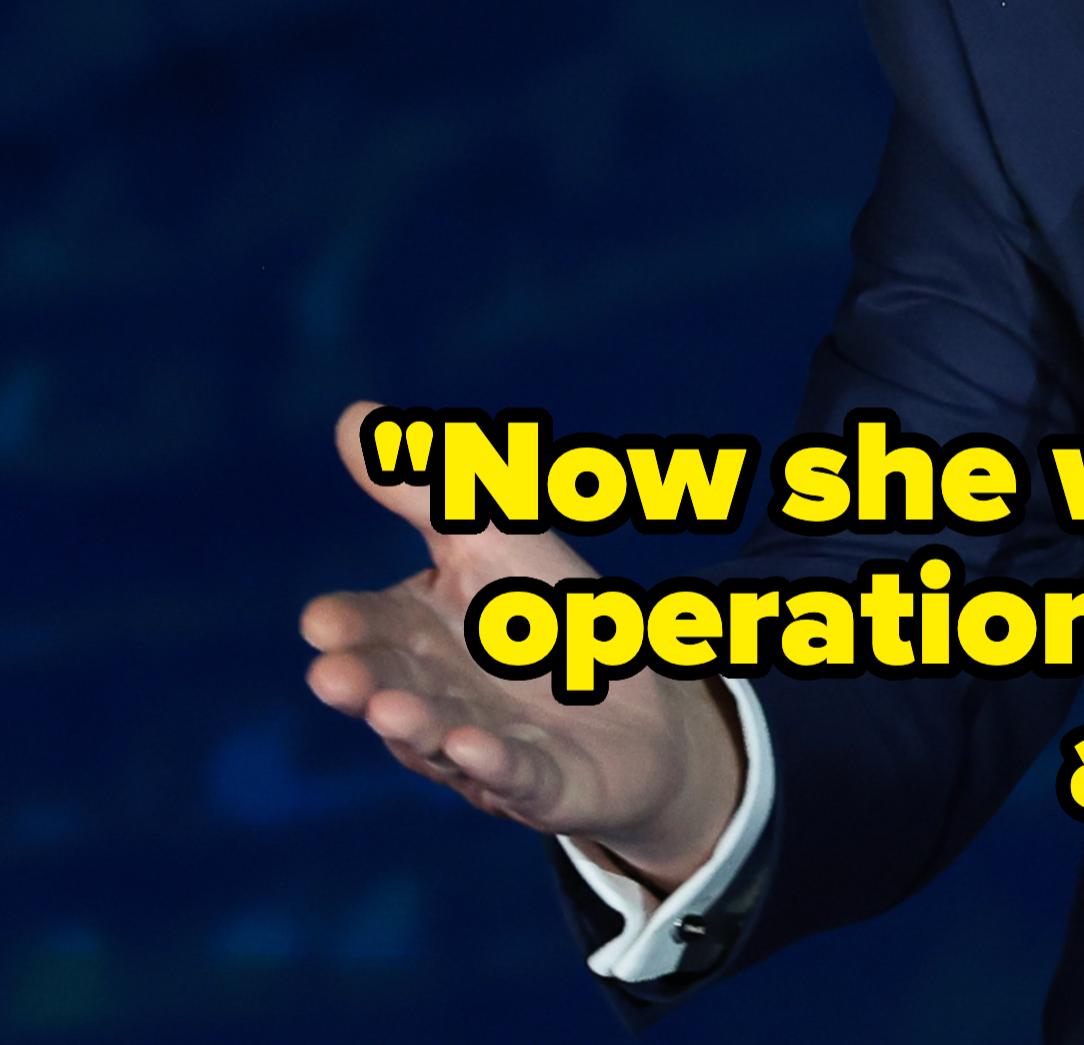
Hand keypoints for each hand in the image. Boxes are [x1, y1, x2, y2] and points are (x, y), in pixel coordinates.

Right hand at [301, 401, 743, 891]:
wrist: (645, 706)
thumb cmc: (550, 615)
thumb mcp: (495, 535)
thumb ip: (427, 487)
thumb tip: (351, 415)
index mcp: (419, 637)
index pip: (372, 626)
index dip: (347, 626)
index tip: (322, 619)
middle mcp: (438, 698)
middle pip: (392, 688)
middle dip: (363, 683)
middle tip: (331, 674)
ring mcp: (484, 748)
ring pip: (441, 740)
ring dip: (416, 727)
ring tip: (393, 711)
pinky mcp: (545, 785)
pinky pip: (517, 778)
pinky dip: (494, 767)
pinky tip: (476, 749)